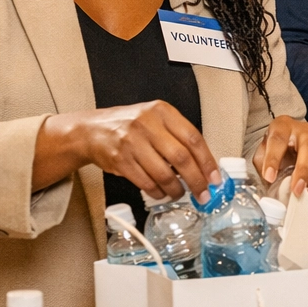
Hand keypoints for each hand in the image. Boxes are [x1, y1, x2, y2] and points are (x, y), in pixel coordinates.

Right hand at [41, 101, 220, 200]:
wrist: (92, 130)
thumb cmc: (131, 126)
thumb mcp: (156, 120)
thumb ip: (178, 137)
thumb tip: (204, 166)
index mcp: (163, 112)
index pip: (193, 138)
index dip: (207, 161)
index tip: (215, 178)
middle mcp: (148, 124)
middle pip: (181, 157)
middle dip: (196, 180)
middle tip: (204, 194)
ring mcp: (132, 142)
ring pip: (163, 173)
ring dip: (176, 189)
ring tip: (181, 194)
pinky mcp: (120, 160)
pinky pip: (145, 182)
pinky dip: (157, 192)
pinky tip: (162, 193)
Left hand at [255, 116, 307, 196]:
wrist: (290, 146)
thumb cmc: (277, 151)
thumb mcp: (263, 154)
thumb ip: (263, 166)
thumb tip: (267, 184)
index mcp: (283, 126)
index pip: (278, 139)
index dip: (273, 159)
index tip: (269, 177)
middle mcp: (305, 130)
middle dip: (303, 170)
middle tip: (296, 189)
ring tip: (306, 192)